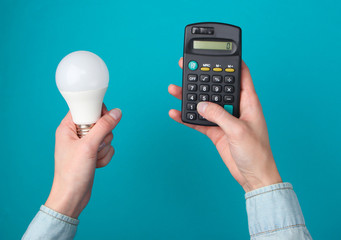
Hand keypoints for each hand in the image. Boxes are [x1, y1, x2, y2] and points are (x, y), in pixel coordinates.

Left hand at [45, 104, 121, 217]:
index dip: (97, 111)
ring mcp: (85, 145)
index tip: (104, 120)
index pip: (85, 107)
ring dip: (104, 148)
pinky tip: (96, 165)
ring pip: (106, 136)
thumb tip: (117, 112)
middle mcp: (76, 134)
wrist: (72, 197)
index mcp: (68, 127)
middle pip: (100, 122)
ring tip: (93, 158)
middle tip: (96, 145)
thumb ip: (104, 127)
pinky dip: (105, 157)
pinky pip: (107, 148)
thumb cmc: (72, 172)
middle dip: (103, 135)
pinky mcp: (92, 154)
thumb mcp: (89, 146)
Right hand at [168, 58, 281, 191]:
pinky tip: (175, 113)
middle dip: (202, 77)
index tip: (219, 52)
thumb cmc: (256, 153)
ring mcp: (224, 120)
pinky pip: (198, 121)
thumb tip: (202, 105)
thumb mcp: (238, 131)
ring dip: (190, 97)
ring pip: (204, 104)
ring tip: (175, 89)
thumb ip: (219, 116)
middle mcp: (235, 108)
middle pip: (216, 87)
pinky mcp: (216, 132)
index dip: (232, 63)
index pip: (241, 76)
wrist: (253, 176)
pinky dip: (187, 118)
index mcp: (248, 102)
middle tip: (187, 68)